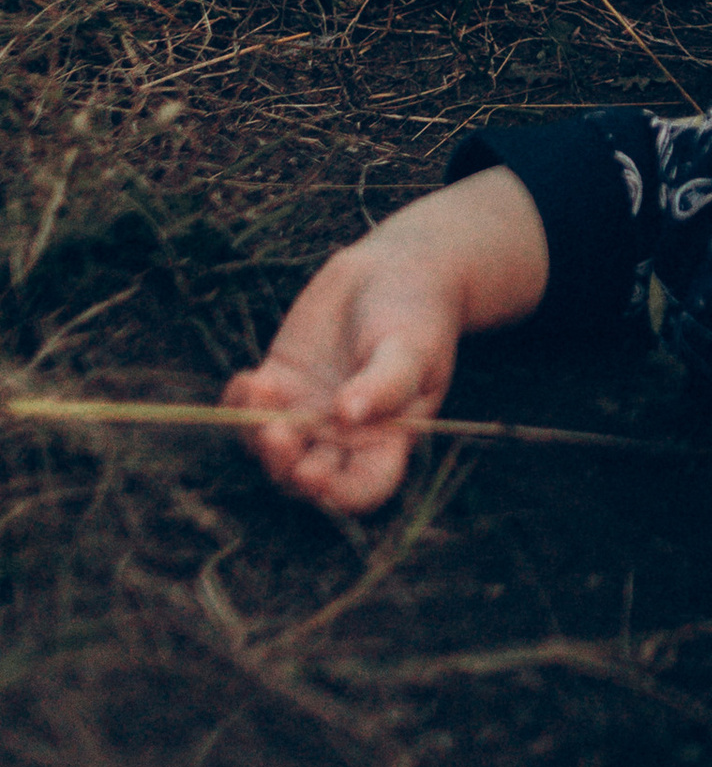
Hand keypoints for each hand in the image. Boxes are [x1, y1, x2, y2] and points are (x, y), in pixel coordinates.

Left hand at [221, 171, 548, 515]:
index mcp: (385, 441)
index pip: (362, 489)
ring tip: (259, 389)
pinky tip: (249, 380)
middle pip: (304, 477)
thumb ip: (386, 383)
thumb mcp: (414, 348)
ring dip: (255, 434)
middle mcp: (342, 438)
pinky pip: (247, 411)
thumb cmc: (418, 316)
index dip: (337, 495)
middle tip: (276, 433)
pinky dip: (238, 405)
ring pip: (269, 449)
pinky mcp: (280, 383)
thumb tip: (347, 416)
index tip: (314, 475)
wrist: (395, 271)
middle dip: (284, 465)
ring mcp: (306, 413)